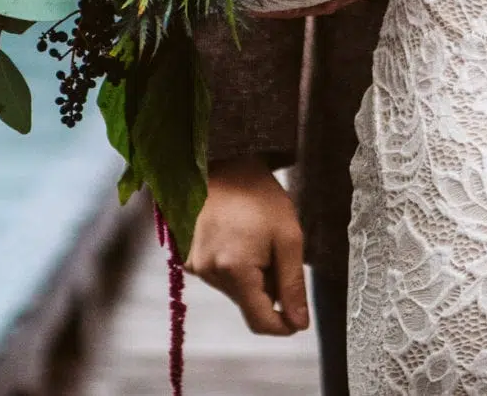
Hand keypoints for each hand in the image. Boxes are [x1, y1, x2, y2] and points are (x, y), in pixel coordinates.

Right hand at [184, 156, 309, 335]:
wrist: (223, 162)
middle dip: (268, 287)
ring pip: (234, 290)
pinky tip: (237, 237)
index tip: (297, 311)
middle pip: (248, 304)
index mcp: (234, 271)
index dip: (284, 323)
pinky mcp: (187, 256)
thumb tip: (299, 323)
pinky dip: (233, 266)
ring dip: (250, 275)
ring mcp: (194, 265)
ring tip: (254, 239)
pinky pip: (219, 275)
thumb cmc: (259, 195)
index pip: (260, 322)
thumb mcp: (288, 237)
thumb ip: (293, 284)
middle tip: (274, 251)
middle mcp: (209, 273)